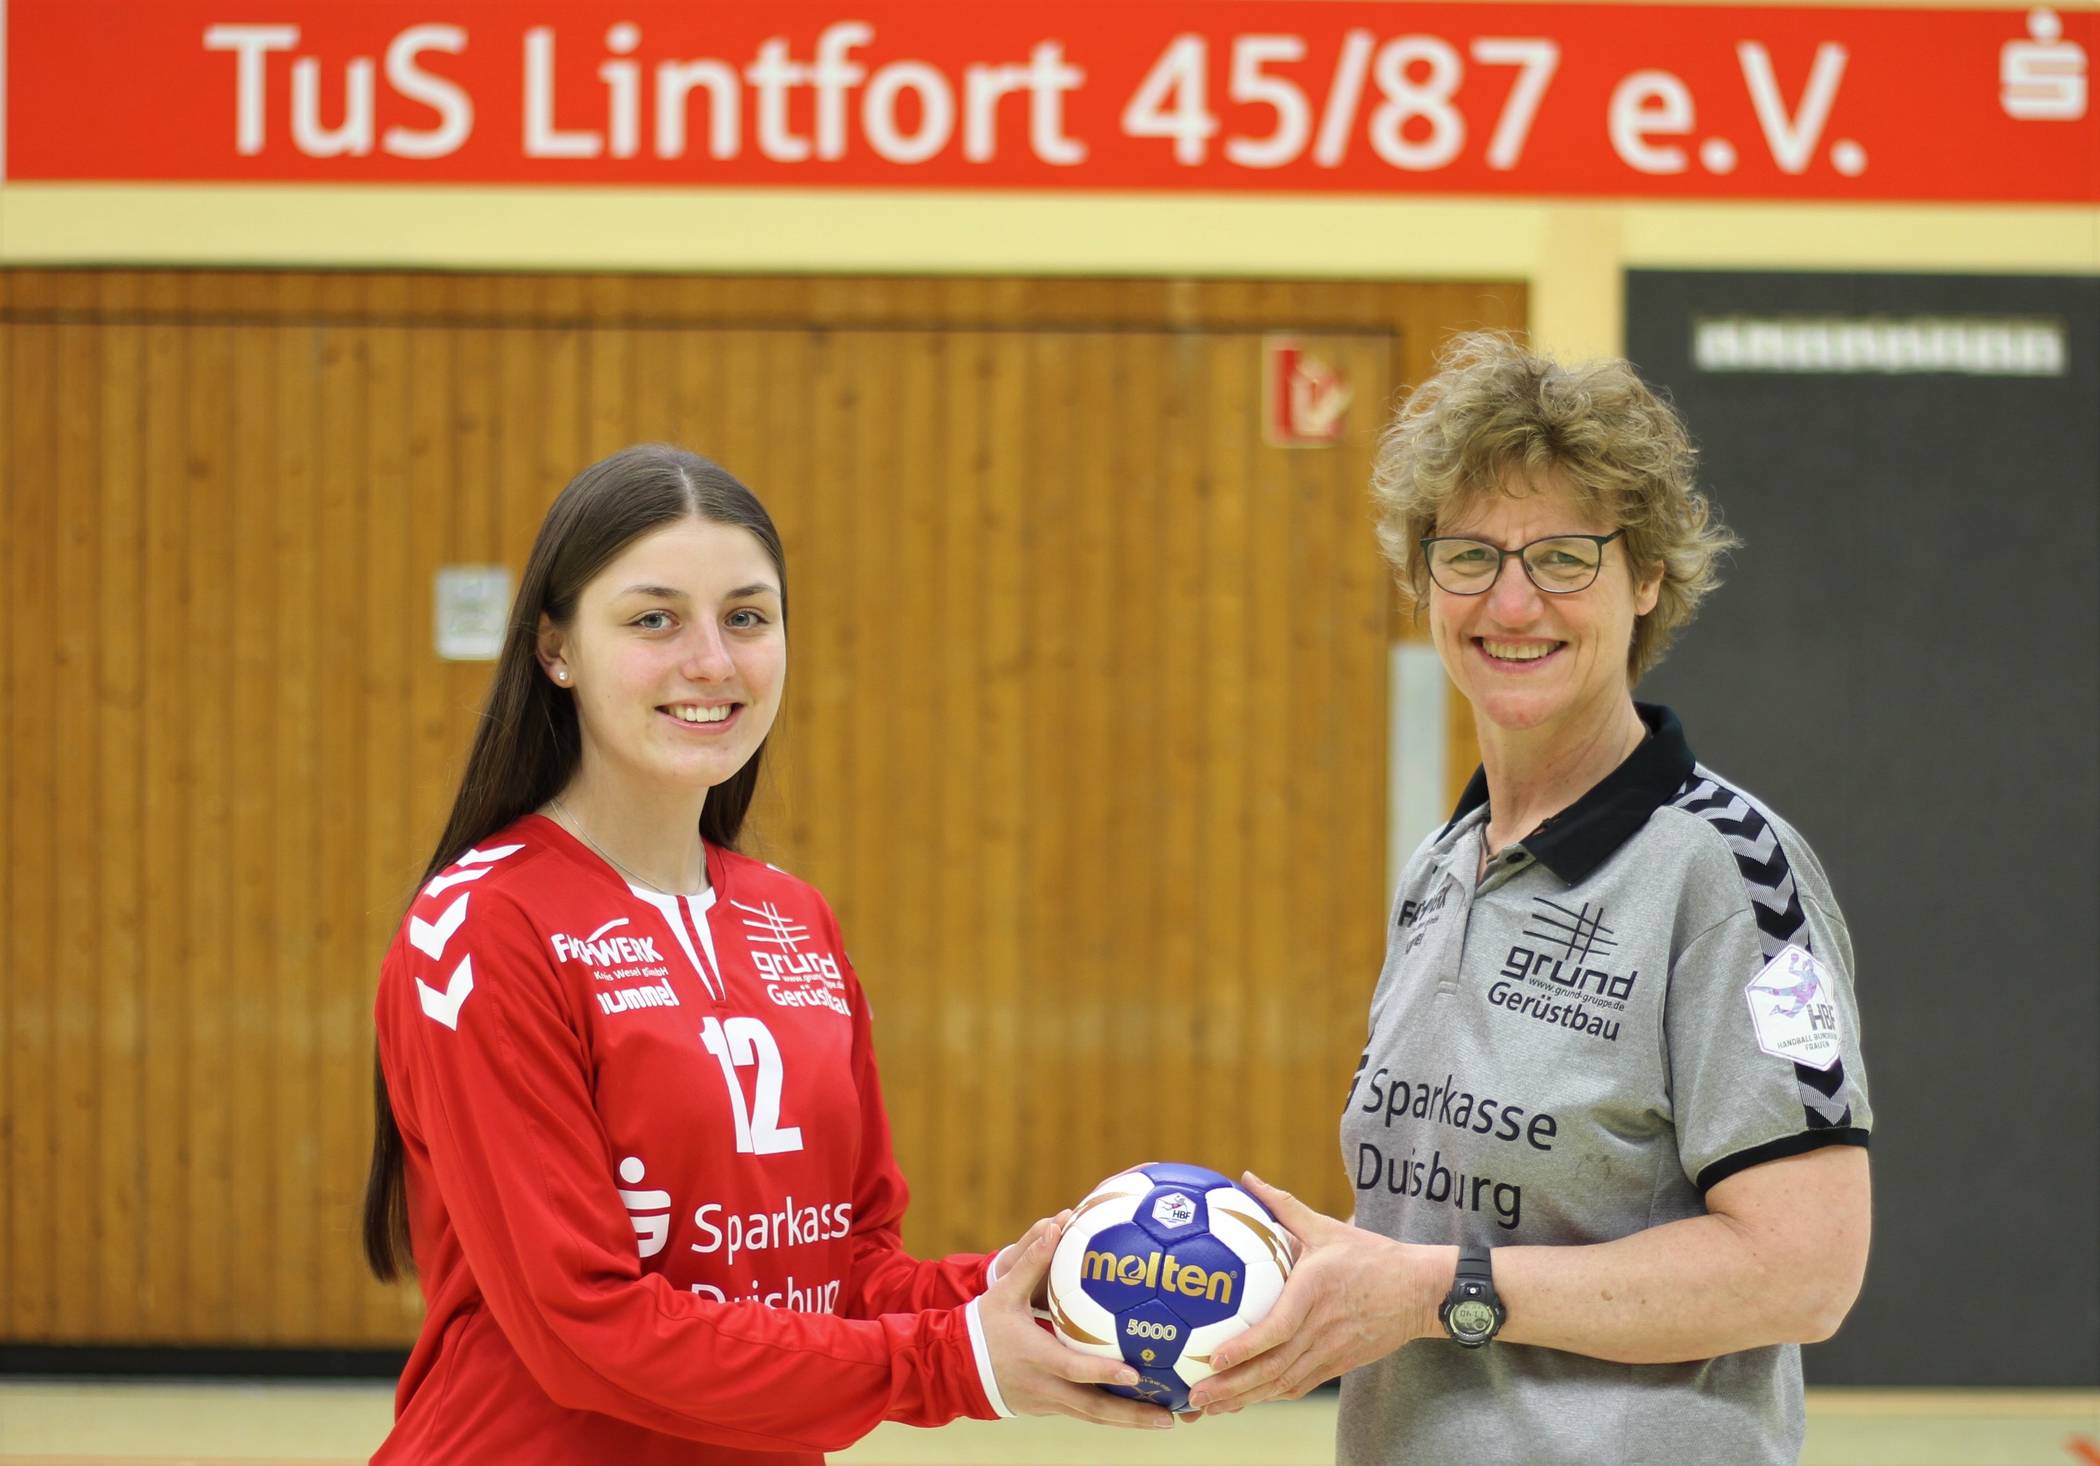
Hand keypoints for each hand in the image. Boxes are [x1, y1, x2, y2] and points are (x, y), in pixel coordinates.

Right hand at [980, 1215, 1176, 1428]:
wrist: (955, 1366)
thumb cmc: (982, 1325)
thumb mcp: (1003, 1293)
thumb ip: (1032, 1263)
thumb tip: (1056, 1226)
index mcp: (1035, 1356)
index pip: (1073, 1368)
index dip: (1103, 1372)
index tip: (1134, 1375)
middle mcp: (1044, 1387)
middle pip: (1093, 1408)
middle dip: (1131, 1415)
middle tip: (1168, 1417)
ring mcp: (1047, 1403)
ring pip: (1092, 1417)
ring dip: (1128, 1421)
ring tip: (1165, 1420)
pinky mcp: (1048, 1408)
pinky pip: (1084, 1413)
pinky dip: (1111, 1415)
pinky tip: (1137, 1411)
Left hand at [1184, 1173, 1448, 1414]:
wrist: (1420, 1292)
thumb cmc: (1372, 1256)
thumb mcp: (1328, 1227)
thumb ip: (1284, 1206)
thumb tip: (1247, 1178)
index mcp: (1315, 1292)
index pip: (1277, 1328)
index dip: (1245, 1347)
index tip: (1214, 1357)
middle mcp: (1320, 1328)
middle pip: (1272, 1367)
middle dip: (1232, 1386)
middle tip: (1195, 1395)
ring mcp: (1330, 1352)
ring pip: (1282, 1384)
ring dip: (1245, 1398)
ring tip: (1208, 1406)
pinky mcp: (1338, 1366)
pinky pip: (1298, 1386)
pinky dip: (1269, 1396)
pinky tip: (1242, 1401)